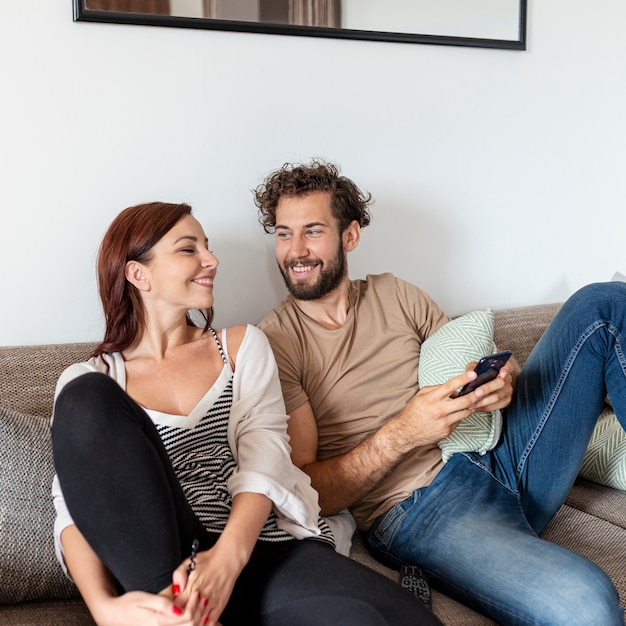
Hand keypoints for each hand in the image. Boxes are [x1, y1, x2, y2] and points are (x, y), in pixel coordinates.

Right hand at [91, 588, 208, 625]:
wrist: (112, 615)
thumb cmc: (127, 604)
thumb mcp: (144, 599)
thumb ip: (162, 604)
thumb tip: (179, 609)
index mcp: (158, 623)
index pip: (186, 618)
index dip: (195, 606)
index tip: (197, 593)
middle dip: (200, 613)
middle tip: (202, 598)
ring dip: (198, 621)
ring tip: (203, 607)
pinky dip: (190, 625)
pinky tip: (196, 619)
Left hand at [172, 542, 241, 625]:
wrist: (228, 558)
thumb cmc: (208, 560)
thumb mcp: (189, 561)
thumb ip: (178, 575)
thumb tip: (175, 591)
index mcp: (190, 587)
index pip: (175, 608)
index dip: (171, 611)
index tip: (171, 610)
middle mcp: (200, 597)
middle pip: (186, 618)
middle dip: (180, 620)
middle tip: (179, 616)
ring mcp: (211, 602)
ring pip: (198, 621)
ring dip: (192, 622)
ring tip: (188, 620)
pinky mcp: (220, 605)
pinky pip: (211, 622)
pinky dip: (205, 624)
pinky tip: (200, 622)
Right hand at [397, 365, 513, 447]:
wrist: (406, 432)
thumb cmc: (414, 411)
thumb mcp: (421, 395)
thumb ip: (437, 389)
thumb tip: (453, 387)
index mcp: (432, 398)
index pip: (450, 386)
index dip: (463, 379)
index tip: (473, 374)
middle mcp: (439, 410)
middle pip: (464, 401)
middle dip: (477, 394)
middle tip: (486, 388)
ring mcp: (444, 422)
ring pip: (466, 411)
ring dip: (473, 405)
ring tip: (480, 398)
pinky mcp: (447, 431)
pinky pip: (459, 420)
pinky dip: (462, 414)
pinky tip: (463, 410)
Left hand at [458, 359, 515, 412]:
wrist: (490, 381)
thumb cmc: (483, 372)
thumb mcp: (477, 367)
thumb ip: (473, 368)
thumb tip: (469, 373)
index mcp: (503, 367)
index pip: (508, 367)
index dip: (506, 370)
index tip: (502, 374)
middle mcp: (507, 379)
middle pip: (501, 383)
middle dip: (488, 388)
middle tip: (477, 392)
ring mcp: (507, 391)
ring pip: (497, 397)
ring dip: (483, 400)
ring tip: (472, 402)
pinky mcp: (505, 401)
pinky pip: (495, 406)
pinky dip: (484, 406)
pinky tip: (475, 406)